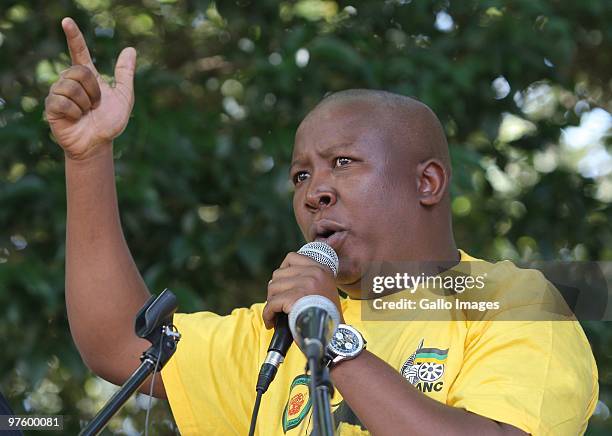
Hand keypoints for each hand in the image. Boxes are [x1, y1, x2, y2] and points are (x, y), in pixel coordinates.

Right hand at [45, 17, 135, 159]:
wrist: (98, 144)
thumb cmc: (110, 122)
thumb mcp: (123, 97)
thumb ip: (125, 74)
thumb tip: (130, 49)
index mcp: (87, 76)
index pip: (79, 51)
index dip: (74, 36)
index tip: (66, 21)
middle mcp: (70, 80)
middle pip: (79, 71)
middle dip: (93, 90)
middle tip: (95, 105)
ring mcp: (59, 92)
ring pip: (70, 85)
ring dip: (84, 103)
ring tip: (86, 113)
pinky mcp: (51, 106)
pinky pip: (63, 101)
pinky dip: (75, 112)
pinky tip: (76, 119)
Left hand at [263, 252, 342, 328]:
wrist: (336, 335)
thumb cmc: (326, 316)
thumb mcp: (323, 289)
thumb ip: (307, 279)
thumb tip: (279, 279)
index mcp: (321, 269)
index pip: (292, 257)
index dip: (282, 271)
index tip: (282, 284)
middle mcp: (314, 273)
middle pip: (278, 274)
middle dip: (275, 290)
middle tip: (278, 303)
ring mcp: (306, 284)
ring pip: (273, 287)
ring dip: (271, 302)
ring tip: (276, 313)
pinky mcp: (296, 299)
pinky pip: (272, 304)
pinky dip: (268, 314)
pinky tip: (271, 322)